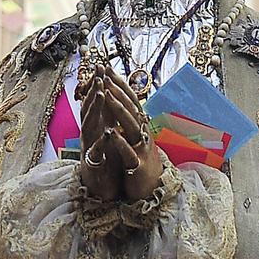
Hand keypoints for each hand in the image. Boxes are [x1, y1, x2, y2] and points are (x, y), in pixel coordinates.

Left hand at [79, 67, 163, 203]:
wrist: (153, 188)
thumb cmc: (141, 160)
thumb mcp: (137, 137)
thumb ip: (132, 120)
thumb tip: (125, 99)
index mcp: (141, 126)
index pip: (130, 101)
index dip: (120, 85)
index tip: (108, 69)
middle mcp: (143, 133)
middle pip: (131, 108)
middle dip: (118, 91)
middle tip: (106, 76)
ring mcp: (141, 148)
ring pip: (131, 126)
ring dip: (119, 110)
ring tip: (108, 96)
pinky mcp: (137, 165)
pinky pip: (128, 151)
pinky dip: (120, 141)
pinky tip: (110, 133)